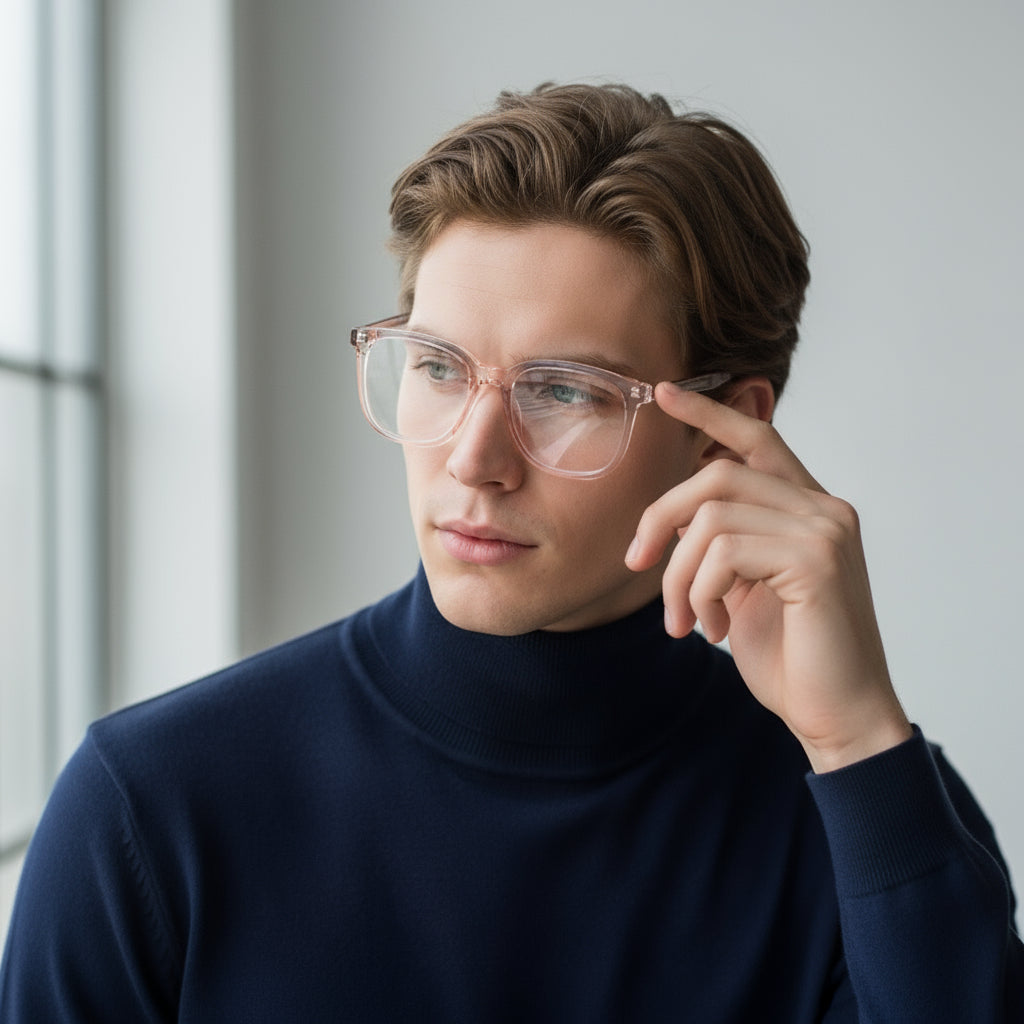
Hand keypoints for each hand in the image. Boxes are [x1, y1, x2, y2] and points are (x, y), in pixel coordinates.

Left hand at [626, 380, 912, 771]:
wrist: (837, 716)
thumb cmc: (790, 656)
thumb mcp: (743, 587)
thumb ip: (723, 544)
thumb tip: (678, 516)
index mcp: (807, 509)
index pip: (757, 439)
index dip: (709, 413)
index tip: (663, 394)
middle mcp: (824, 508)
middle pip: (718, 472)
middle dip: (661, 516)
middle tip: (636, 564)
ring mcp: (825, 529)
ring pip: (712, 516)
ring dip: (679, 575)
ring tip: (684, 621)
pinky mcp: (816, 559)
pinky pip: (723, 552)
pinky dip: (699, 593)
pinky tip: (713, 630)